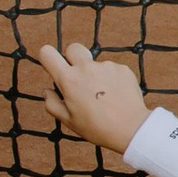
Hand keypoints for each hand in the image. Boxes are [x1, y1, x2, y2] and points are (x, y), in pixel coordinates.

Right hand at [37, 40, 150, 155]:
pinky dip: (111, 80)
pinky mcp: (122, 68)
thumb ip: (52, 103)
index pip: (47, 53)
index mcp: (69, 79)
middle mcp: (86, 67)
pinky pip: (111, 70)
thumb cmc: (96, 127)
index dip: (47, 57)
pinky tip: (116, 96)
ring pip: (95, 64)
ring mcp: (106, 66)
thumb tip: (47, 90)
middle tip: (79, 79)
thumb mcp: (68, 120)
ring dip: (95, 75)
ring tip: (103, 98)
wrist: (130, 128)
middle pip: (73, 48)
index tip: (53, 66)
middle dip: (72, 58)